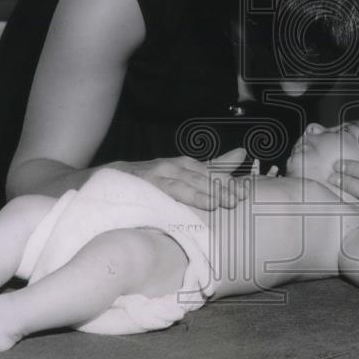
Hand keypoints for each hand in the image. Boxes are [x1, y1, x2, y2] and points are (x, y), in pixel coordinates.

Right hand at [119, 147, 248, 209]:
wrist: (114, 179)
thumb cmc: (156, 178)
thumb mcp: (186, 172)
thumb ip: (214, 166)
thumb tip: (242, 153)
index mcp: (186, 164)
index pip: (211, 171)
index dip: (228, 181)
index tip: (244, 192)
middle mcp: (174, 166)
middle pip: (201, 176)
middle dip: (221, 187)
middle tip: (237, 199)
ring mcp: (159, 175)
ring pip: (186, 183)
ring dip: (203, 192)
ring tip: (221, 202)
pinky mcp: (146, 186)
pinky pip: (166, 191)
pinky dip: (182, 197)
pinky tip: (195, 204)